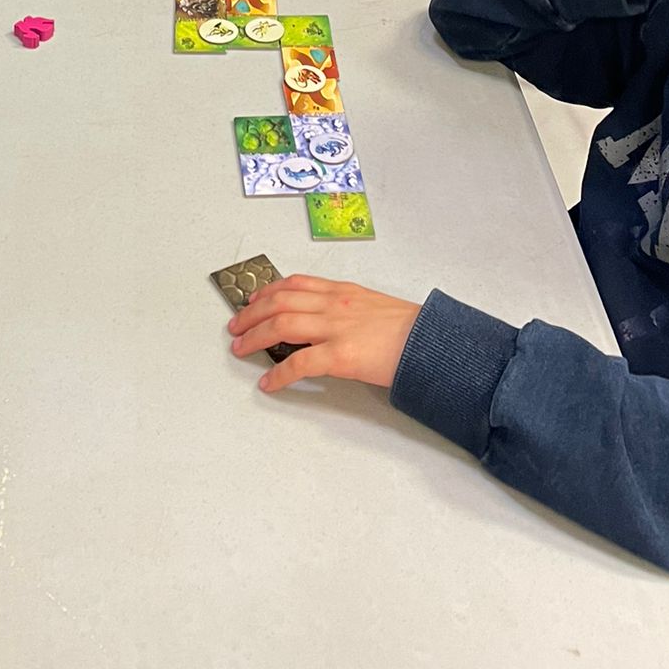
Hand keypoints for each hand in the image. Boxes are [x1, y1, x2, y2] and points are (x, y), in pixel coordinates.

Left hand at [228, 275, 422, 391]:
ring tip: (241, 349)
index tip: (253, 300)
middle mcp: (334, 304)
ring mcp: (335, 328)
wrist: (432, 342)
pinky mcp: (340, 355)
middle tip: (236, 327)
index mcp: (342, 291)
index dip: (268, 291)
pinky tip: (269, 384)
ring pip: (281, 326)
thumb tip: (326, 321)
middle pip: (279, 302)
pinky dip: (279, 374)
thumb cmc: (409, 328)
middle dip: (251, 314)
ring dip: (255, 338)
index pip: (295, 284)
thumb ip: (347, 308)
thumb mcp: (374, 305)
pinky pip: (299, 364)